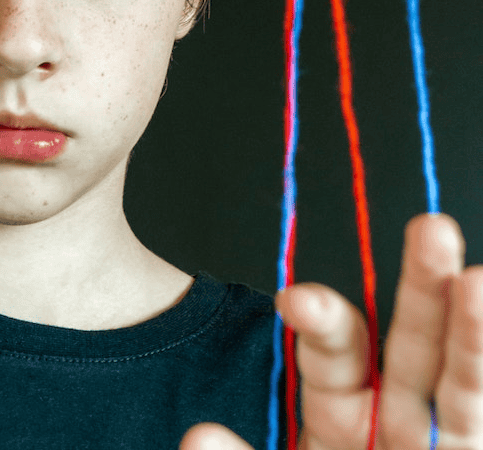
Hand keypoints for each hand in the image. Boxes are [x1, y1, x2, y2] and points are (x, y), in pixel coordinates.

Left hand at [179, 213, 482, 448]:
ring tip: (481, 280)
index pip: (335, 354)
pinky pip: (476, 420)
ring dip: (475, 334)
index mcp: (339, 416)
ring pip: (462, 386)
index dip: (321, 322)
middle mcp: (395, 423)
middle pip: (411, 346)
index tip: (297, 300)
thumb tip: (200, 435)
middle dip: (422, 290)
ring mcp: (441, 446)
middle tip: (431, 227)